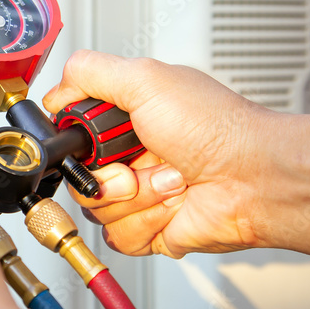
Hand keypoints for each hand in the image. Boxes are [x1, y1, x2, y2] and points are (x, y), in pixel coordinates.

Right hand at [43, 50, 273, 258]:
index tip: (92, 138)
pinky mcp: (149, 228)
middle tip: (140, 158)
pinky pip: (119, 236)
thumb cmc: (215, 127)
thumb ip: (89, 72)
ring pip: (96, 208)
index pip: (71, 132)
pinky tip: (175, 202)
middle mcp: (129, 155)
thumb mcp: (145, 78)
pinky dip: (148, 220)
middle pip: (77, 174)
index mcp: (124, 118)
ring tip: (171, 178)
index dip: (75, 139)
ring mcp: (139, 193)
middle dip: (108, 171)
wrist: (255, 178)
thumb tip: (54, 94)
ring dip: (136, 195)